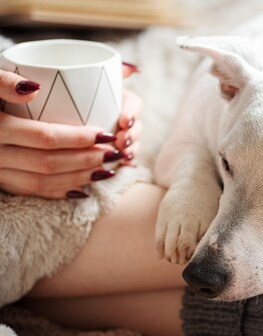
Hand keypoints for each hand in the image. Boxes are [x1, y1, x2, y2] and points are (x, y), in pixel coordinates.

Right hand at [0, 62, 142, 198]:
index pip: (44, 138)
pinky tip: (82, 189)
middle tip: (115, 154)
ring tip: (108, 171)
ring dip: (79, 179)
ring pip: (42, 183)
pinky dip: (59, 192)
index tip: (106, 133)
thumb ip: (3, 81)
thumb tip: (34, 88)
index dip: (78, 138)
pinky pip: (30, 192)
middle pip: (48, 164)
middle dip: (86, 161)